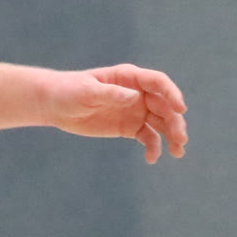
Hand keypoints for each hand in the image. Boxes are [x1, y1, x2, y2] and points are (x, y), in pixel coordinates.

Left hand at [44, 64, 187, 163]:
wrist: (55, 105)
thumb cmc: (69, 91)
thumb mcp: (87, 91)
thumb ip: (111, 94)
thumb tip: (134, 98)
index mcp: (129, 78)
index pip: (158, 83)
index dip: (172, 94)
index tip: (181, 109)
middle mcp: (138, 93)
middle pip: (164, 106)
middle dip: (175, 122)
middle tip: (180, 140)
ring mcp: (136, 110)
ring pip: (161, 123)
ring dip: (172, 136)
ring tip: (177, 152)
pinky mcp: (130, 127)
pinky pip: (148, 137)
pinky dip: (153, 148)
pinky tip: (151, 159)